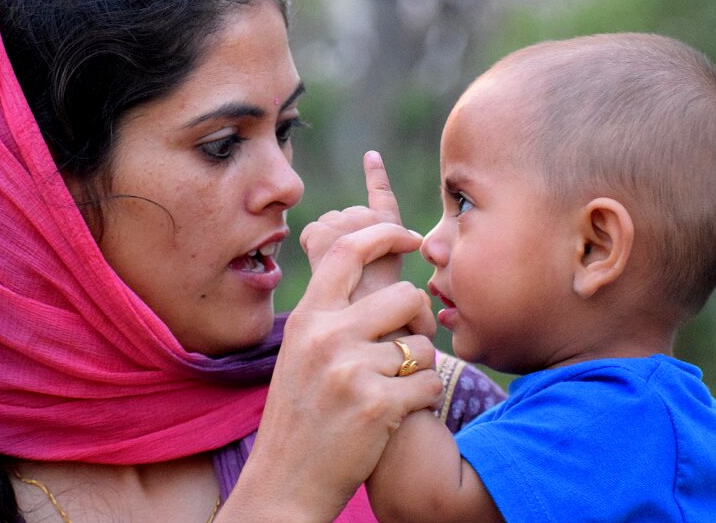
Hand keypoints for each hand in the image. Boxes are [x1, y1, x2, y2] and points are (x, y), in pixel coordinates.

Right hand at [223, 223, 440, 522]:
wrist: (286, 481)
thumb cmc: (301, 415)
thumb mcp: (300, 352)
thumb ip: (330, 314)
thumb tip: (369, 267)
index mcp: (307, 318)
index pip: (349, 251)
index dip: (385, 233)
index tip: (410, 236)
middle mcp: (326, 336)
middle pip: (405, 295)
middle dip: (420, 317)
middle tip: (413, 340)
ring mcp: (351, 370)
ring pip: (422, 345)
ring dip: (420, 367)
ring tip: (394, 390)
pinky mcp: (376, 405)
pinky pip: (430, 382)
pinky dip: (425, 398)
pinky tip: (400, 413)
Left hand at [301, 151, 408, 302]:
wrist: (367, 323)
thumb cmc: (373, 311)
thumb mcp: (380, 284)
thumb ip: (373, 259)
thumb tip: (379, 251)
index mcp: (392, 229)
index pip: (382, 197)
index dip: (376, 176)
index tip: (370, 156)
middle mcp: (375, 219)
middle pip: (345, 218)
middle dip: (343, 240)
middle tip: (352, 273)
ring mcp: (353, 221)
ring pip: (327, 226)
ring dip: (329, 245)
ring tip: (343, 274)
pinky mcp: (331, 229)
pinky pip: (312, 233)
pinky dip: (313, 248)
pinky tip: (328, 263)